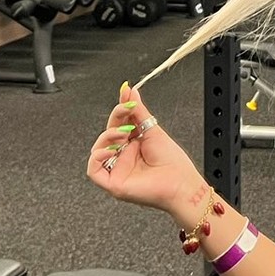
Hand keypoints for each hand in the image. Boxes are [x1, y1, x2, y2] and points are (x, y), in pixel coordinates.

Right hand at [86, 82, 204, 214]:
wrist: (181, 183)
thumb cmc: (172, 162)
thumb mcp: (153, 130)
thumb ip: (138, 111)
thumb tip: (130, 91)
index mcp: (132, 144)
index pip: (119, 123)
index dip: (120, 108)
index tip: (125, 93)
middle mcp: (123, 157)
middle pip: (108, 133)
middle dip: (115, 118)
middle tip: (127, 109)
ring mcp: (117, 170)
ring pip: (98, 150)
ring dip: (107, 136)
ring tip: (124, 134)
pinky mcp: (114, 184)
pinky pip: (94, 171)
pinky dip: (97, 157)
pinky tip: (110, 150)